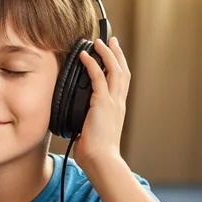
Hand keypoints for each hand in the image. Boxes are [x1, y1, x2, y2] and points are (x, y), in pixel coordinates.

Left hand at [74, 36, 130, 170]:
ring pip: (114, 70)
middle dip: (117, 54)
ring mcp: (113, 102)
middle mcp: (118, 103)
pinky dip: (92, 64)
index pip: (121, 83)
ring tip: (98, 42)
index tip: (114, 56)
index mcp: (117, 110)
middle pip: (123, 71)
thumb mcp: (94, 132)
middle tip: (111, 41)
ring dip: (106, 53)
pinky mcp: (102, 103)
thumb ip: (90, 122)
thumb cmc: (96, 152)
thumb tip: (79, 123)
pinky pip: (98, 77)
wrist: (101, 160)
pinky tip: (85, 56)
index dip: (119, 67)